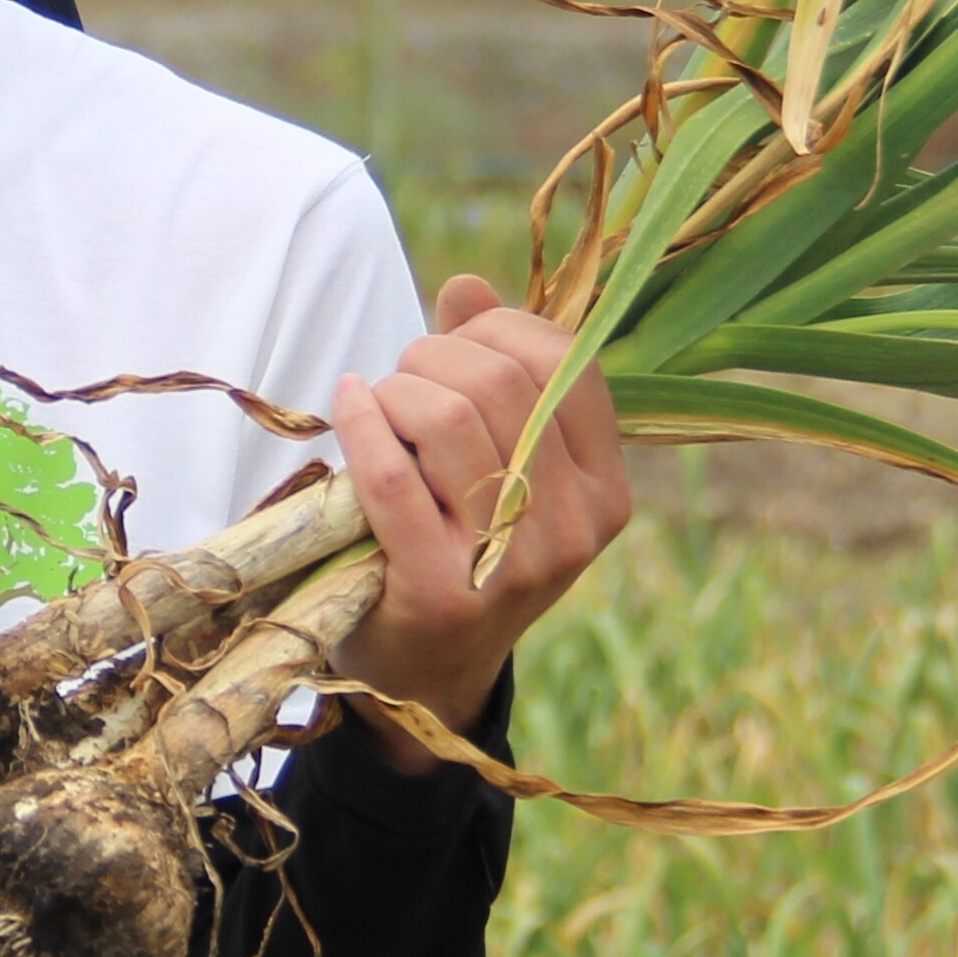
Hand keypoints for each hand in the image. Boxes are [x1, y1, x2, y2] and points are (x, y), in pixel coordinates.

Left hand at [325, 272, 632, 772]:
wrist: (428, 671)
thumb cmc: (463, 542)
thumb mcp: (502, 463)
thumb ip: (493, 368)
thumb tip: (467, 285)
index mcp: (607, 492)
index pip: (570, 364)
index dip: (504, 328)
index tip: (460, 339)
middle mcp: (574, 530)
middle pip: (501, 382)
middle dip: (436, 353)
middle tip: (405, 372)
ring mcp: (510, 566)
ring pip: (448, 418)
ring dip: (396, 387)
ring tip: (380, 400)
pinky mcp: (440, 590)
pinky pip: (392, 476)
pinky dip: (362, 422)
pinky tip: (350, 405)